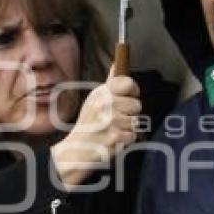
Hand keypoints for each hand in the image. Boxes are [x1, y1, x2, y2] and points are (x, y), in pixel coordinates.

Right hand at [51, 68, 140, 186]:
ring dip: (128, 128)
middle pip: (137, 104)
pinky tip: (114, 140)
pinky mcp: (114, 137)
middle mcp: (104, 104)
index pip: (128, 83)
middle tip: (117, 120)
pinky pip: (133, 136)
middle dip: (131, 114)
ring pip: (136, 121)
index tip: (129, 96)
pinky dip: (126, 140)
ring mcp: (109, 121)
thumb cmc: (89, 124)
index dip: (133, 90)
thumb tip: (117, 63)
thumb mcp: (95, 99)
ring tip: (114, 130)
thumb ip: (110, 83)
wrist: (76, 150)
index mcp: (101, 93)